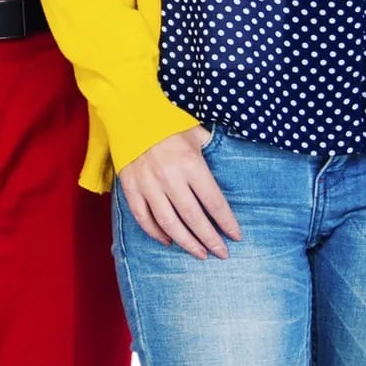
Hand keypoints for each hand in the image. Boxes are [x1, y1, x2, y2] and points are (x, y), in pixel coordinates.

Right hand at [119, 127, 239, 258]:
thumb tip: (233, 165)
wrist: (128, 112)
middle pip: (194, 218)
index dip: (227, 223)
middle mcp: (169, 177)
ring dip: (186, 242)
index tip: (236, 237)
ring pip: (168, 222)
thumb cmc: (167, 123)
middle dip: (210, 239)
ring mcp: (147, 184)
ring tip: (199, 254)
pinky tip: (168, 240)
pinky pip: (142, 216)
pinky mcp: (130, 186)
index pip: (214, 203)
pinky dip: (155, 232)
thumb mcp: (197, 134)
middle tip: (222, 254)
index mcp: (191, 164)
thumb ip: (214, 152)